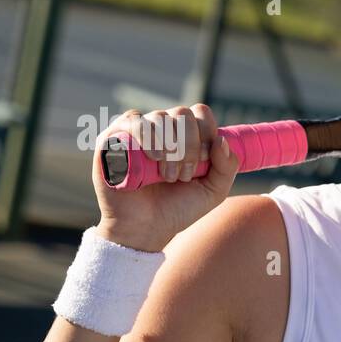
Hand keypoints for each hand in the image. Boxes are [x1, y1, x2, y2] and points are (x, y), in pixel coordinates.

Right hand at [90, 104, 238, 250]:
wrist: (146, 229)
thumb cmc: (177, 209)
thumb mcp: (213, 191)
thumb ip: (227, 166)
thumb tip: (221, 140)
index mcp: (185, 135)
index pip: (200, 113)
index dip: (207, 132)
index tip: (205, 160)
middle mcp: (161, 129)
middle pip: (183, 114)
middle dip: (190, 145)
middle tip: (184, 175)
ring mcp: (137, 132)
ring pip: (160, 117)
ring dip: (171, 147)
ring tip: (168, 176)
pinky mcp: (113, 138)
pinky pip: (132, 120)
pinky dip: (149, 136)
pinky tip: (154, 158)